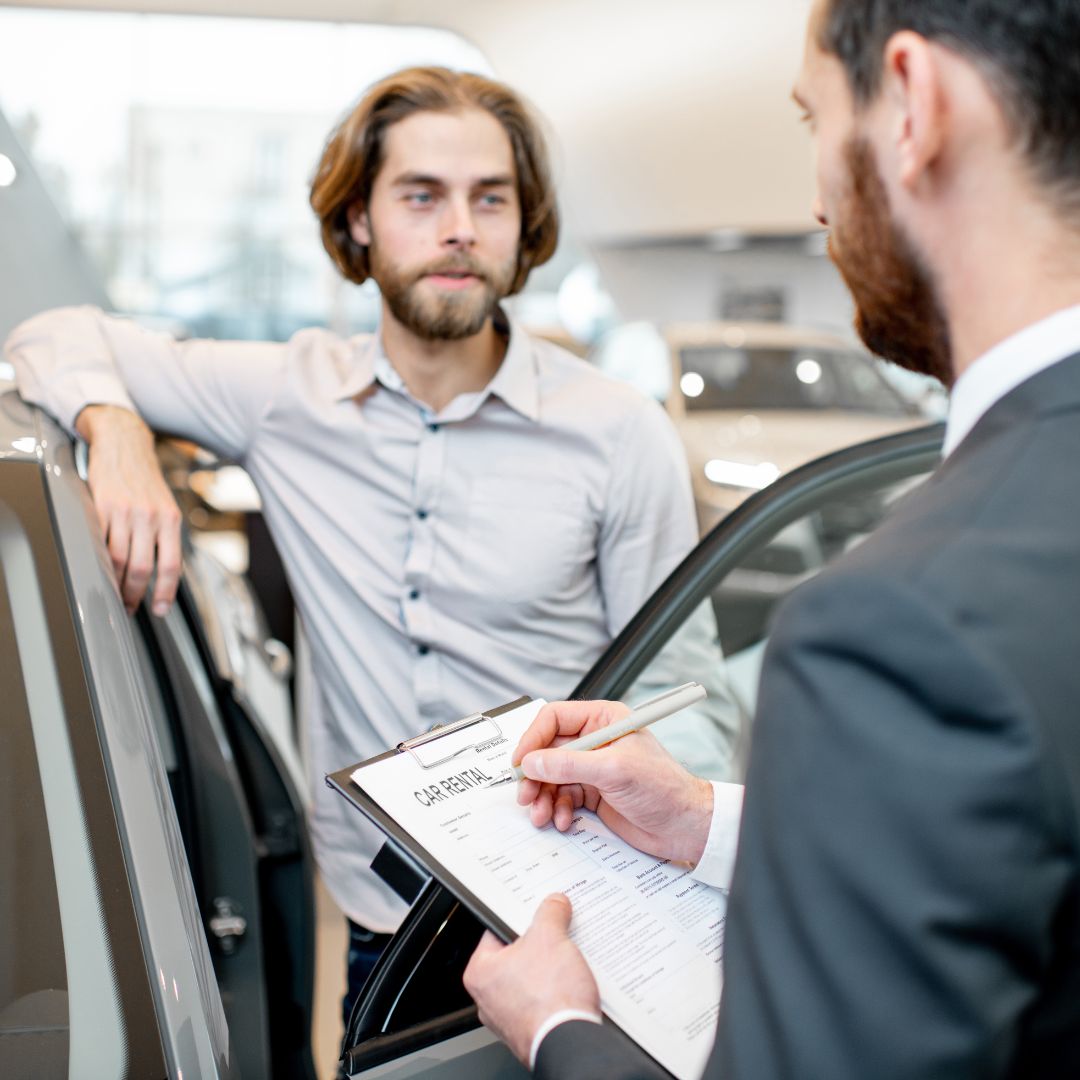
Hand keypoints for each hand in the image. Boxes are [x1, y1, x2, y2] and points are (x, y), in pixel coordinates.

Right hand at [77, 405, 182, 615]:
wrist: (125, 444)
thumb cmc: (146, 480)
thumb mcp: (167, 506)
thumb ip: (166, 535)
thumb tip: (166, 572)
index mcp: (171, 519)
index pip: (171, 564)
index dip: (165, 592)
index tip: (160, 609)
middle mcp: (151, 516)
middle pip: (143, 567)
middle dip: (136, 594)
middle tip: (130, 607)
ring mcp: (125, 511)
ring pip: (119, 559)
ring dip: (116, 583)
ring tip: (115, 594)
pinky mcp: (102, 506)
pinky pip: (100, 541)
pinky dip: (99, 562)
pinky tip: (100, 571)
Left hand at [463, 894, 599, 1065]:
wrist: (571, 1042)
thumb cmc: (549, 999)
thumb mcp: (550, 937)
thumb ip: (550, 913)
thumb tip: (554, 904)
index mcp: (480, 972)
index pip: (497, 930)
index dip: (520, 917)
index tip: (535, 911)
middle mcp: (488, 998)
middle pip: (517, 955)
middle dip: (540, 943)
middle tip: (556, 934)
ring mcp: (510, 1017)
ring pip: (531, 978)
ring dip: (550, 968)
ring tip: (566, 960)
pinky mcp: (531, 1029)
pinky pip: (543, 999)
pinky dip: (557, 990)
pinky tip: (572, 984)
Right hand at [514, 700, 714, 864]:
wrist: (685, 826)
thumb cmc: (665, 788)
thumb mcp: (613, 770)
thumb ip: (569, 764)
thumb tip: (533, 762)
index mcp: (603, 720)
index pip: (554, 719)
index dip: (533, 739)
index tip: (521, 762)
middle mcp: (595, 741)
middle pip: (547, 751)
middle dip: (534, 775)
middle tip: (526, 794)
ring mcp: (593, 768)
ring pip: (551, 777)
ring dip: (542, 797)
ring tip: (541, 814)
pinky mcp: (593, 793)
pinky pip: (562, 797)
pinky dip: (557, 809)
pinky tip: (562, 820)